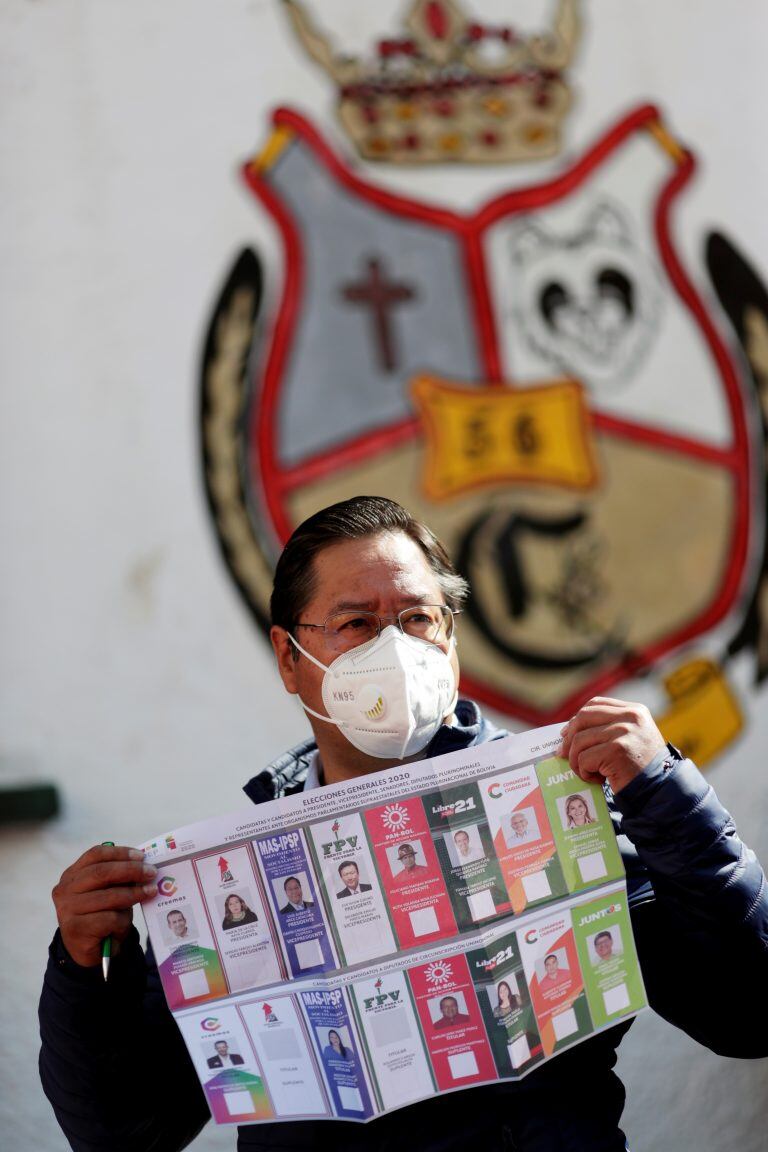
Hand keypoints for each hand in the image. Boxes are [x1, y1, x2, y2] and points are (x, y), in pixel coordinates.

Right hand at [52, 844, 156, 967]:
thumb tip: (142, 866)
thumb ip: (118, 878)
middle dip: (130, 870)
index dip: (120, 853)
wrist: (88, 950)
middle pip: (101, 872)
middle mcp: (65, 890)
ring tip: (150, 893)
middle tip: (151, 872)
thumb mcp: (107, 892)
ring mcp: (68, 909)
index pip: (95, 855)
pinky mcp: (77, 929)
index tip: (141, 856)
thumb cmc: (101, 915)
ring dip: (134, 894)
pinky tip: (124, 924)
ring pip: (109, 896)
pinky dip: (123, 920)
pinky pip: (109, 918)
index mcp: (72, 875)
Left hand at [559, 697, 666, 794]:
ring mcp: (623, 732)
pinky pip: (584, 759)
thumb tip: (568, 730)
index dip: (576, 719)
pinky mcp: (616, 751)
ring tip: (588, 772)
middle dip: (569, 738)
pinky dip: (584, 772)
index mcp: (634, 710)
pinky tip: (598, 779)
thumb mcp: (631, 738)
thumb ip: (608, 728)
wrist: (660, 790)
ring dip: (577, 761)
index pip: (595, 704)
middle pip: (583, 718)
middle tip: (564, 755)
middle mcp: (630, 717)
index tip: (566, 733)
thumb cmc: (641, 768)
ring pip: (580, 741)